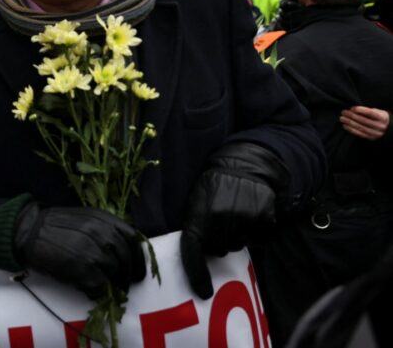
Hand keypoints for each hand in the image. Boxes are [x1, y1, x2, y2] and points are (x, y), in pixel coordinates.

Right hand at [13, 203, 144, 299]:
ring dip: (111, 283)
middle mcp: (102, 232)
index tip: (137, 269)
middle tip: (123, 284)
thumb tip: (120, 250)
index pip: (133, 238)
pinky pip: (100, 286)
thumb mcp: (82, 217)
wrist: (27, 231)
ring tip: (102, 287)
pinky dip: (98, 292)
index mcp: (103, 218)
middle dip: (128, 274)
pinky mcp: (83, 268)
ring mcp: (93, 250)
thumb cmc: (52, 225)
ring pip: (115, 272)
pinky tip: (90, 290)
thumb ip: (103, 228)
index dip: (139, 256)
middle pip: (126, 257)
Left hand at [180, 142, 287, 298]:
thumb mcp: (196, 200)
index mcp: (199, 214)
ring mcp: (243, 219)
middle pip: (218, 250)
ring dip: (236, 235)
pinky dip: (254, 231)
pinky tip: (249, 213)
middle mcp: (220, 219)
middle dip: (218, 241)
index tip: (204, 293)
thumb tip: (198, 253)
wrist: (244, 165)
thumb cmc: (214, 185)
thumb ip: (195, 225)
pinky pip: (258, 238)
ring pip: (238, 245)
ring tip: (234, 213)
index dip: (197, 274)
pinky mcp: (263, 219)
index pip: (193, 250)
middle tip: (220, 221)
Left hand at [340, 106, 388, 139]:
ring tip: (342, 118)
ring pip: (360, 127)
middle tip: (343, 112)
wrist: (386, 127)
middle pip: (364, 120)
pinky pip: (359, 134)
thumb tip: (353, 109)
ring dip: (349, 122)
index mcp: (383, 118)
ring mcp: (376, 133)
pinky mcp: (370, 138)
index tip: (352, 108)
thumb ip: (367, 111)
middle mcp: (380, 126)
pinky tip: (345, 125)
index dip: (361, 110)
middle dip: (352, 116)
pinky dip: (351, 129)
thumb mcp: (376, 111)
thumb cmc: (378, 117)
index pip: (371, 113)